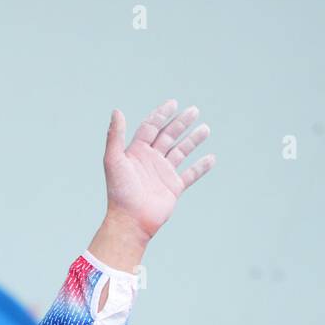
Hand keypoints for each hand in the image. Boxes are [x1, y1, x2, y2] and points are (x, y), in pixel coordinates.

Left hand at [103, 98, 213, 241]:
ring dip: (193, 140)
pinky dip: (201, 167)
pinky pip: (190, 175)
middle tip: (194, 110)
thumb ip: (115, 135)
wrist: (130, 220)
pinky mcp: (173, 188)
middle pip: (168, 136)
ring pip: (181, 152)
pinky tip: (211, 158)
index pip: (151, 127)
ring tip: (205, 128)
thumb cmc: (119, 191)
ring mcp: (163, 173)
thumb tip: (117, 111)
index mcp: (137, 151)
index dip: (161, 114)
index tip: (173, 104)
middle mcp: (151, 160)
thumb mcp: (113, 160)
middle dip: (181, 123)